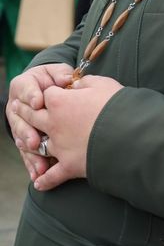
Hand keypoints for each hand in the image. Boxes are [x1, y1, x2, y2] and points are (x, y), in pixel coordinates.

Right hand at [6, 64, 73, 181]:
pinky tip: (38, 174)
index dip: (31, 95)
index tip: (38, 101)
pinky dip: (32, 164)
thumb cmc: (53, 78)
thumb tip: (66, 79)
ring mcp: (19, 124)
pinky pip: (27, 152)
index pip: (24, 89)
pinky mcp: (24, 138)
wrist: (47, 88)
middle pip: (20, 120)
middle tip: (35, 140)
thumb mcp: (57, 71)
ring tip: (40, 164)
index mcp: (22, 86)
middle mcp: (16, 107)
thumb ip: (60, 74)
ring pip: (22, 140)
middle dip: (27, 131)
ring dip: (31, 153)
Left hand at [12, 75, 122, 191]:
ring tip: (23, 142)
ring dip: (29, 143)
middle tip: (17, 108)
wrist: (126, 132)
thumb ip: (85, 82)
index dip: (49, 92)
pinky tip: (38, 182)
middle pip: (34, 116)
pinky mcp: (68, 166)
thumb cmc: (115, 104)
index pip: (46, 94)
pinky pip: (52, 175)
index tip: (51, 91)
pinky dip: (44, 180)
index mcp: (59, 102)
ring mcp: (59, 147)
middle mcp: (53, 124)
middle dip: (26, 111)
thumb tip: (76, 84)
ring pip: (38, 145)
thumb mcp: (102, 83)